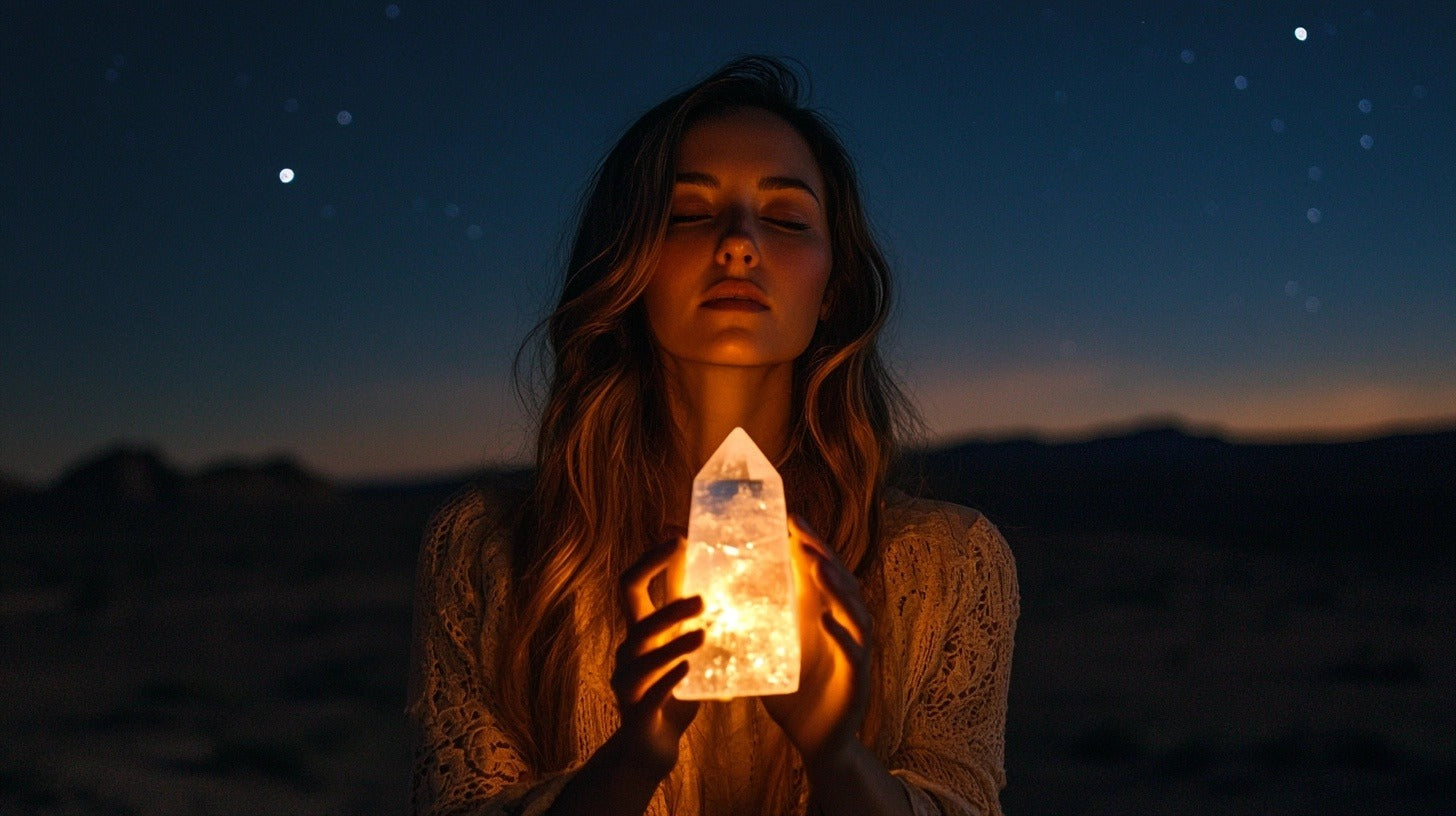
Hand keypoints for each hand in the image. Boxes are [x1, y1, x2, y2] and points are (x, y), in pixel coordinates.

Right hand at [610, 536, 703, 778]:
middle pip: (633, 609)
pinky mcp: (636, 711)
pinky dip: (669, 679)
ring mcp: (627, 679)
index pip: (632, 581)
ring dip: (672, 639)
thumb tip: (720, 571)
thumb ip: (691, 615)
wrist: (651, 745)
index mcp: (639, 628)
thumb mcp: (679, 645)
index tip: (679, 537)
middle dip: (663, 596)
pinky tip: (688, 671)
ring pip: (642, 651)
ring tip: (702, 633)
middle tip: (702, 595)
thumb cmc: (671, 688)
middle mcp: (628, 647)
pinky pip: (650, 692)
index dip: (651, 557)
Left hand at [760, 516, 872, 767]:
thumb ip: (753, 623)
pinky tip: (826, 622)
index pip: (821, 571)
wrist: (818, 743)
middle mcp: (843, 628)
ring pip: (854, 612)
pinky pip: (854, 654)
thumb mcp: (769, 652)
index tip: (790, 517)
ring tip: (817, 566)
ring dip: (837, 587)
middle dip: (823, 555)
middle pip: (841, 582)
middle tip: (802, 533)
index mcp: (823, 617)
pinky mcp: (857, 681)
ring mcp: (855, 653)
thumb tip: (710, 595)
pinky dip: (841, 636)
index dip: (809, 544)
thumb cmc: (793, 695)